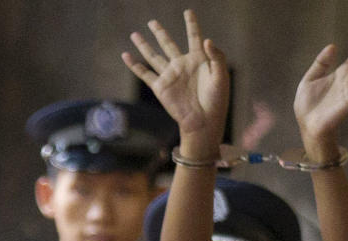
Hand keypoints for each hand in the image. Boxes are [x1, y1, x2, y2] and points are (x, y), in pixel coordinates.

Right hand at [123, 9, 228, 157]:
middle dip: (160, 33)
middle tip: (152, 22)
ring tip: (135, 34)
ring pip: (153, 56)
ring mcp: (170, 75)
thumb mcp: (221, 77)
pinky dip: (134, 65)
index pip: (194, 37)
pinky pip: (145, 73)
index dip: (192, 24)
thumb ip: (217, 57)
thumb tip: (206, 39)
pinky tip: (126, 55)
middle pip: (169, 44)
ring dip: (144, 45)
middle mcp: (182, 65)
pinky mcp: (161, 87)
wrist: (204, 122)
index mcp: (199, 61)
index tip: (188, 11)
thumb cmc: (216, 102)